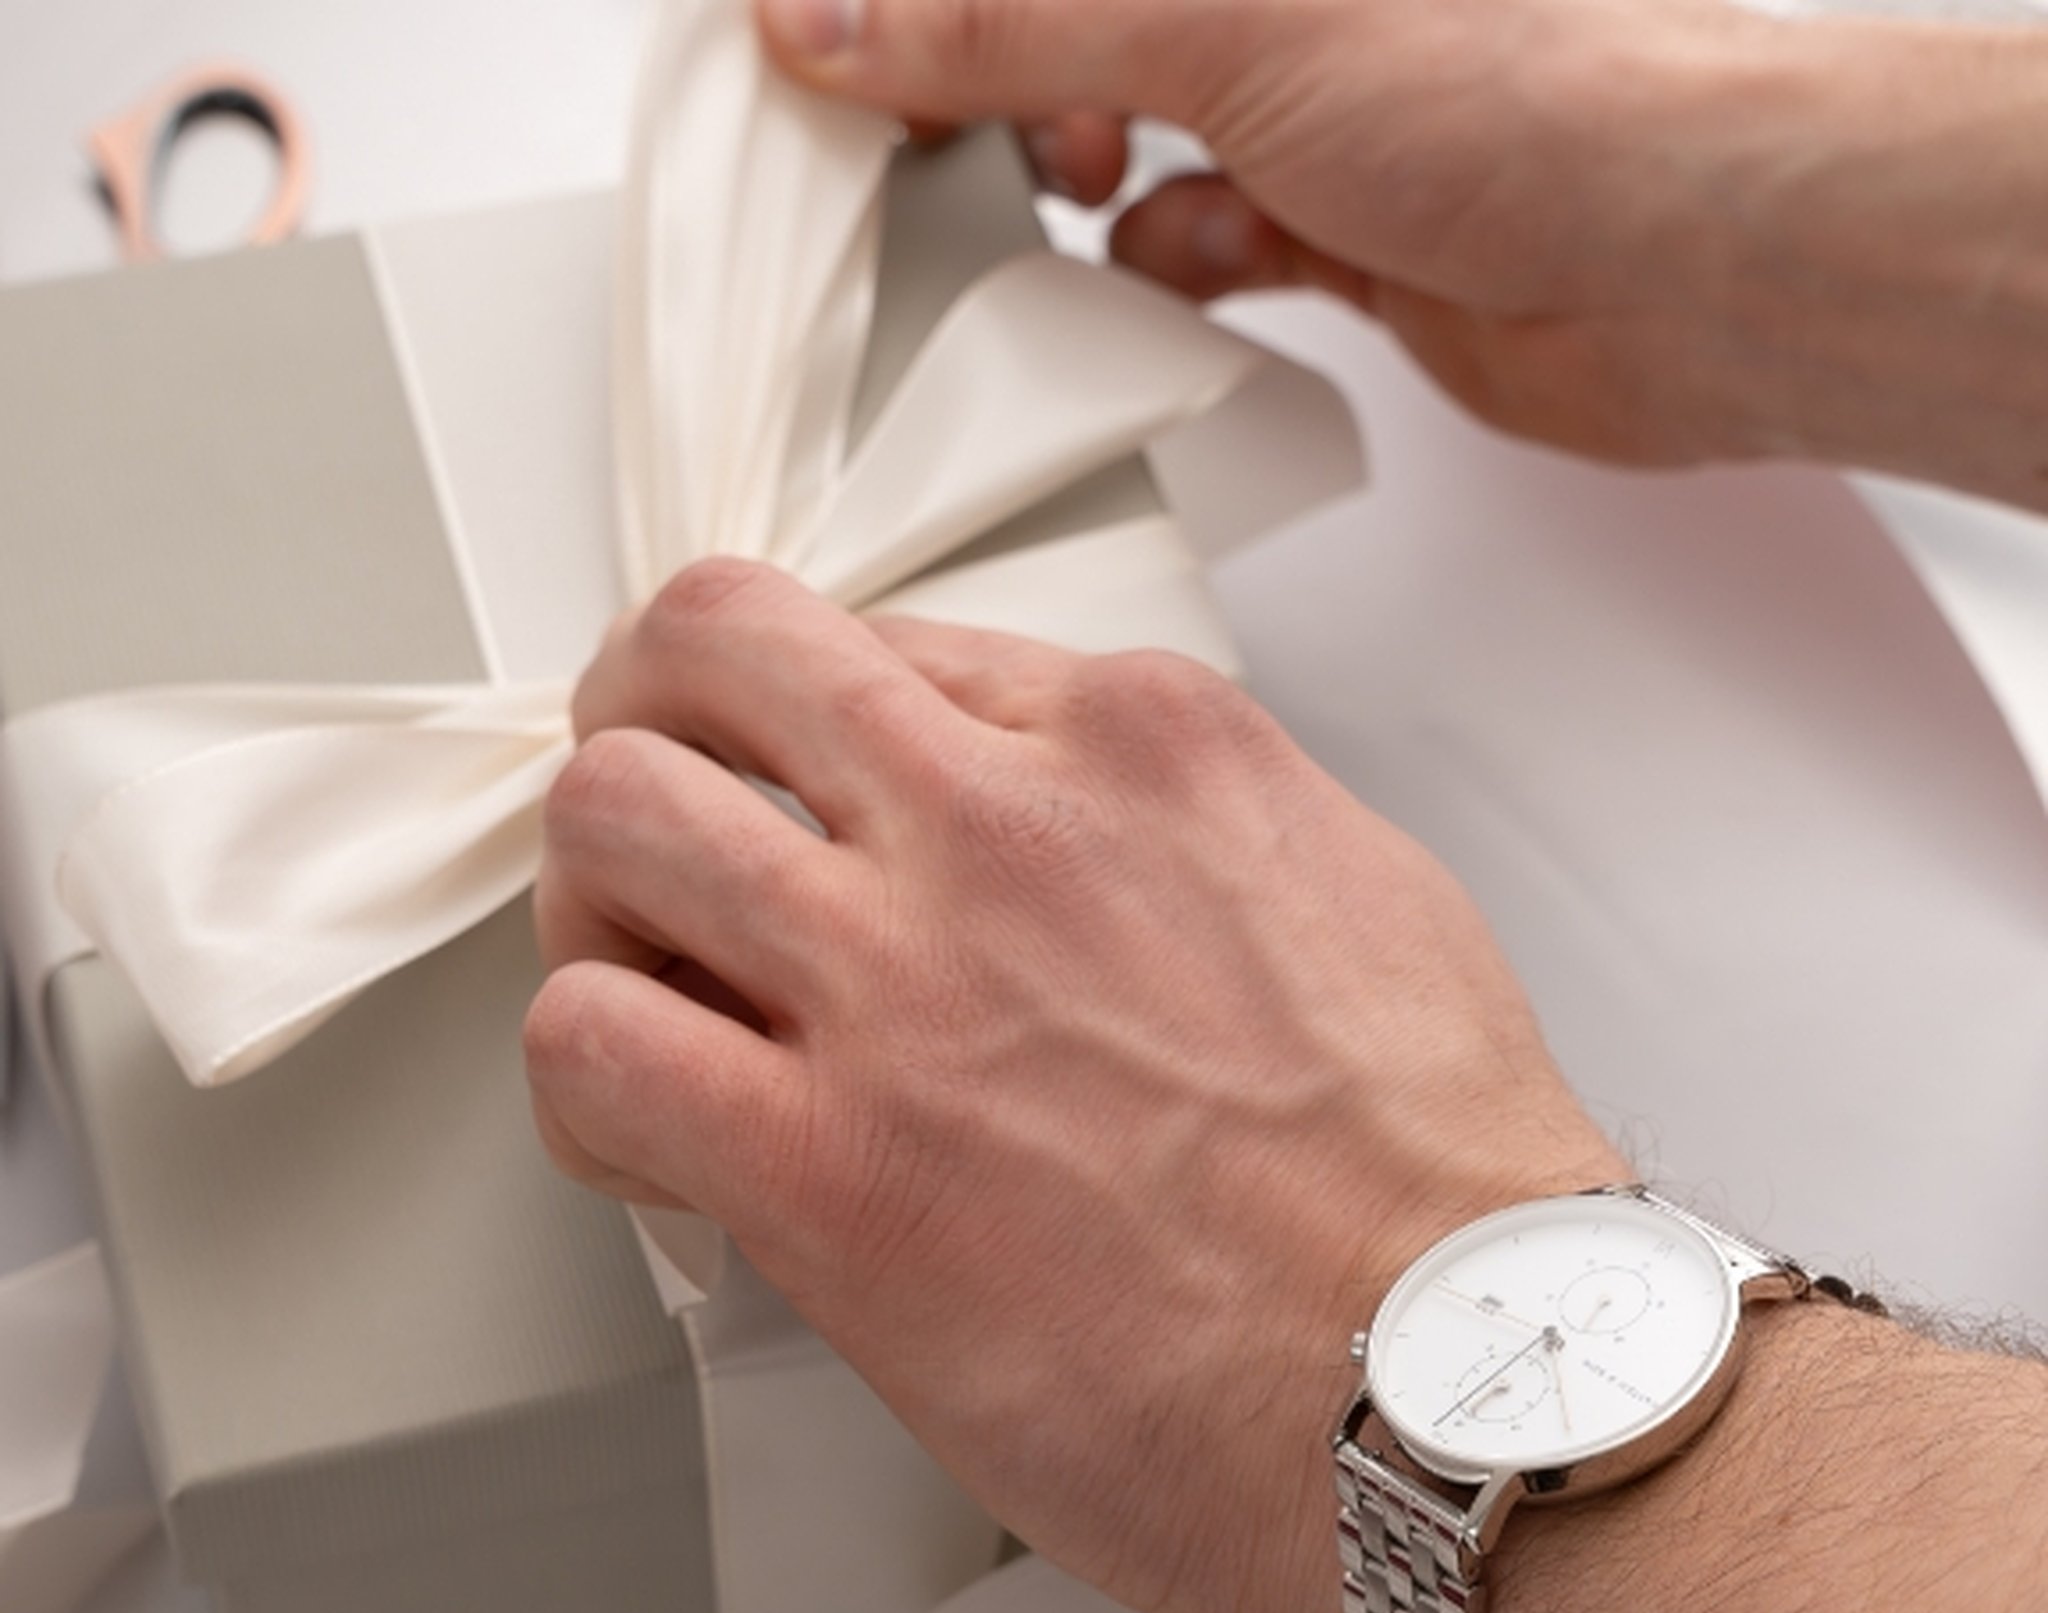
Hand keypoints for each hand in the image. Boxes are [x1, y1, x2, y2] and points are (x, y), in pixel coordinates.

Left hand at [524, 561, 1622, 1612]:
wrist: (1472, 1384)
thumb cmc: (1440, 1185)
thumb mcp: (1356, 895)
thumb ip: (1188, 832)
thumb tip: (1080, 856)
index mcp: (1145, 744)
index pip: (888, 646)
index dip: (817, 733)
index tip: (805, 803)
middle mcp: (1010, 821)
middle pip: (715, 651)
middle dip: (650, 721)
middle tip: (658, 820)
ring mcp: (909, 980)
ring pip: (612, 814)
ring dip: (595, 901)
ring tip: (638, 986)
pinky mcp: (833, 1163)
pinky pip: (589, 1041)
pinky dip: (586, 1079)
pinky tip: (653, 1138)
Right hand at [757, 0, 2047, 510]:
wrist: (1678, 259)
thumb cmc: (1520, 90)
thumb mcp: (1211, 24)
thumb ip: (1005, 22)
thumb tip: (833, 21)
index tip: (812, 50)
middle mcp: (1266, 0)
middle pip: (1062, 27)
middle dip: (997, 86)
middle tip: (942, 147)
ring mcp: (1303, 103)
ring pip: (1123, 133)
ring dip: (1080, 183)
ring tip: (1075, 207)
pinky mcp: (1332, 223)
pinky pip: (1195, 239)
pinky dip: (1166, 265)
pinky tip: (1171, 273)